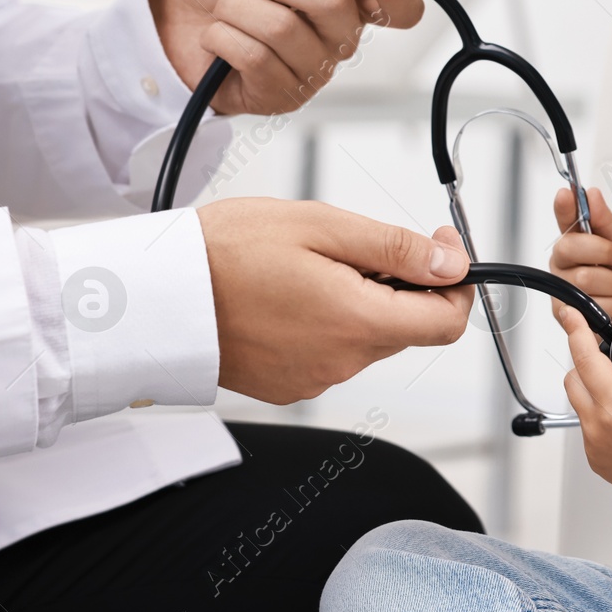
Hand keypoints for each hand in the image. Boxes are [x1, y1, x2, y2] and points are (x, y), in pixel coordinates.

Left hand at [150, 0, 426, 114]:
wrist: (173, 12)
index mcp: (350, 2)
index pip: (404, 8)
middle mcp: (340, 41)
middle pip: (335, 4)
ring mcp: (313, 73)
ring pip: (283, 28)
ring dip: (240, 8)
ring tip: (232, 12)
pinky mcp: (281, 97)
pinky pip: (256, 57)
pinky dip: (224, 36)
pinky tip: (221, 41)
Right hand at [197, 198, 474, 403]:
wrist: (154, 294)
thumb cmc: (225, 252)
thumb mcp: (321, 227)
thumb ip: (394, 249)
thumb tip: (451, 265)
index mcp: (356, 323)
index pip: (447, 323)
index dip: (457, 283)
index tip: (439, 247)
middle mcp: (341, 362)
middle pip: (409, 327)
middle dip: (404, 284)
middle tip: (362, 245)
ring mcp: (313, 378)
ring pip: (370, 337)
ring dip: (363, 301)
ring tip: (313, 266)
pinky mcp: (287, 384)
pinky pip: (333, 352)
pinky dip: (330, 321)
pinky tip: (294, 293)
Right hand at [549, 186, 611, 324]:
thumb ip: (608, 221)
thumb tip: (592, 195)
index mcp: (579, 239)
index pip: (564, 218)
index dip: (563, 207)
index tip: (566, 195)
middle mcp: (566, 261)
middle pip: (569, 247)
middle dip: (602, 251)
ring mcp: (564, 286)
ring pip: (583, 278)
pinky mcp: (566, 311)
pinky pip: (589, 303)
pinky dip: (611, 303)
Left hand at [559, 300, 611, 519]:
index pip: (584, 358)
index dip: (575, 331)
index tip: (569, 316)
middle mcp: (598, 431)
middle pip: (573, 383)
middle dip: (586, 364)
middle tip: (611, 359)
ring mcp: (596, 451)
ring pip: (580, 407)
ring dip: (593, 392)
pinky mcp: (599, 464)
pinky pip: (587, 432)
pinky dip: (599, 418)